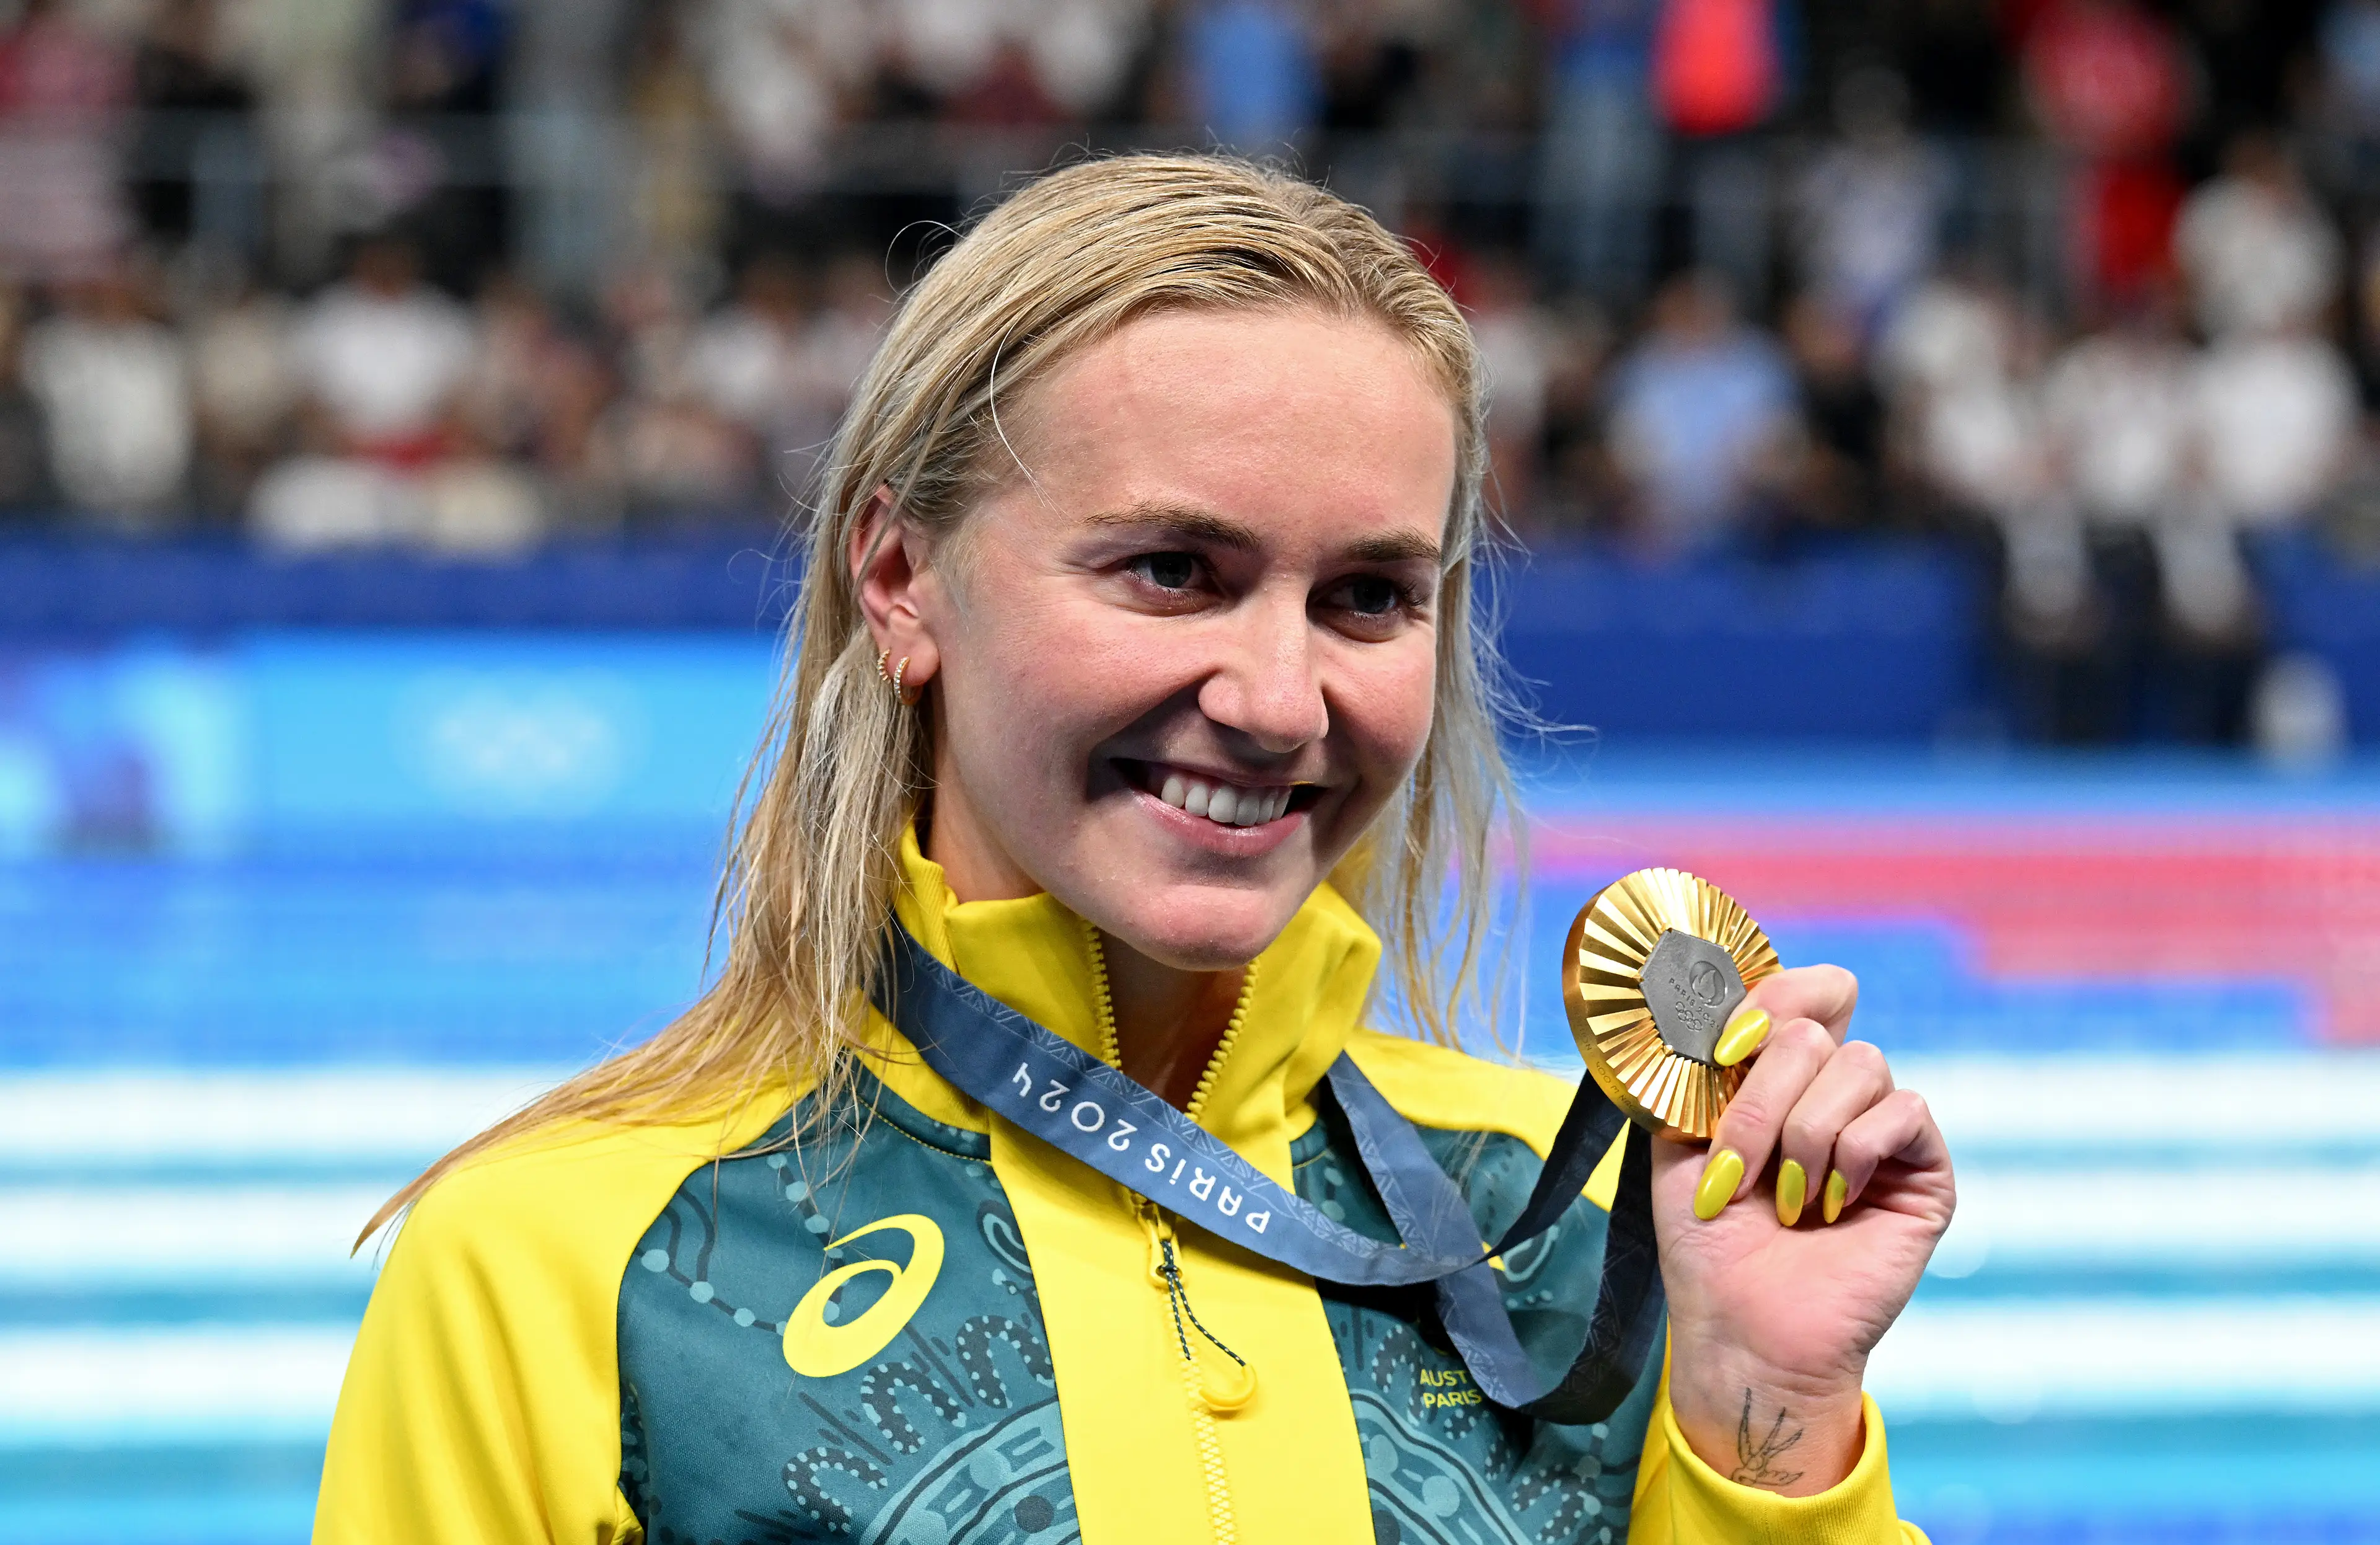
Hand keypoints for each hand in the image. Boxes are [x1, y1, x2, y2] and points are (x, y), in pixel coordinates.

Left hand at [1648, 965, 1954, 1495]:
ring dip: (1803, 1134)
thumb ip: (1698, 1063)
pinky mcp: (1924, 1170)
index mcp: (1778, 1077)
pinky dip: (1853, 1154)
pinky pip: (1904, 1112)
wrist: (1742, 1324)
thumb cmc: (1707, 1240)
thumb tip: (1716, 997)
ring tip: (1786, 1200)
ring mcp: (1882, 1129)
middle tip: (1739, 1170)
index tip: (1726, 1049)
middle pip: (1813, 1031)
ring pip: (1860, 1064)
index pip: (1802, 993)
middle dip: (1760, 1101)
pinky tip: (1830, 1204)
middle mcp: (1834, 1093)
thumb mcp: (1679, 1136)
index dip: (1770, 1000)